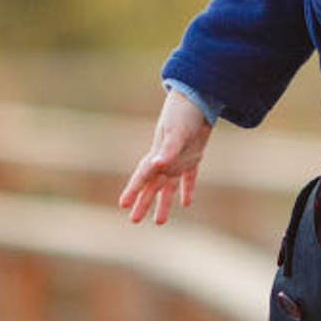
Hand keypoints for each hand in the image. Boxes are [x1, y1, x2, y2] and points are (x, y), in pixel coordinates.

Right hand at [120, 93, 212, 226]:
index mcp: (157, 154)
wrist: (198, 98)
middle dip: (142, 202)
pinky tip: (186, 203)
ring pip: (167, 186)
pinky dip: (187, 189)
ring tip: (159, 222)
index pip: (143, 176)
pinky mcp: (193, 157)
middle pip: (151, 185)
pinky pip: (188, 178)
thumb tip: (157, 164)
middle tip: (133, 220)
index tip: (123, 204)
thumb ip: (168, 150)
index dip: (133, 190)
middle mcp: (165, 160)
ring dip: (163, 202)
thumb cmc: (184, 114)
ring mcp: (178, 159)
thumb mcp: (176, 132)